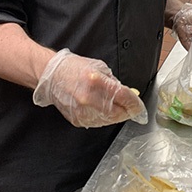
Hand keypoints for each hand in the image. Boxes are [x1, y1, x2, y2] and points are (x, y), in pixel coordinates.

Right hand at [33, 49, 147, 127]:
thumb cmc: (75, 68)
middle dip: (128, 111)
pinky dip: (105, 118)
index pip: (123, 97)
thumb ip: (115, 83)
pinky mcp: (77, 120)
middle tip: (133, 108)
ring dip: (117, 116)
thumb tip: (129, 94)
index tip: (140, 105)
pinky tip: (106, 111)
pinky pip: (97, 122)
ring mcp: (82, 111)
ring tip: (120, 108)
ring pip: (109, 120)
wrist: (52, 76)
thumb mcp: (99, 68)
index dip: (135, 103)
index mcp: (96, 81)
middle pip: (118, 113)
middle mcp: (89, 99)